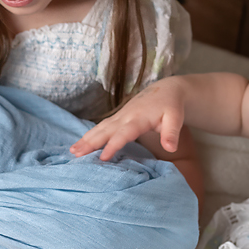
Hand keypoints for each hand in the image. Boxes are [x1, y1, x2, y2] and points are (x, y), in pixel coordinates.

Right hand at [71, 77, 186, 160]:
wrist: (166, 90)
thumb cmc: (171, 106)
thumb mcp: (176, 118)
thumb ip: (172, 133)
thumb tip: (171, 148)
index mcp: (139, 118)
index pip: (124, 133)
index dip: (113, 145)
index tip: (103, 158)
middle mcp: (125, 116)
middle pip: (105, 130)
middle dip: (90, 142)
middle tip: (76, 154)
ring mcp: (120, 116)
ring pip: (100, 128)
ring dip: (86, 139)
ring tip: (72, 151)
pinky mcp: (118, 117)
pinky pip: (101, 127)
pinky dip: (90, 135)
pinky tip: (81, 144)